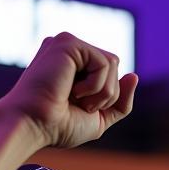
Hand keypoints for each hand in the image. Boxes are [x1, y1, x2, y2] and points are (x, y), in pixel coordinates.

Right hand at [0, 32, 137, 150]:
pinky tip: (72, 91)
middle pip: (115, 66)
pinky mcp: (68, 43)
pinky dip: (96, 86)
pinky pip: (105, 62)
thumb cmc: (59, 126)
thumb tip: (134, 75)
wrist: (34, 126)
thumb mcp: (99, 118)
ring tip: (76, 98)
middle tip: (78, 104)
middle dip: (106, 94)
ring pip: (113, 63)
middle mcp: (70, 51)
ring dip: (102, 92)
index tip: (80, 108)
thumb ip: (120, 101)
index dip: (107, 98)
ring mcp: (68, 44)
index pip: (111, 74)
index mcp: (75, 65)